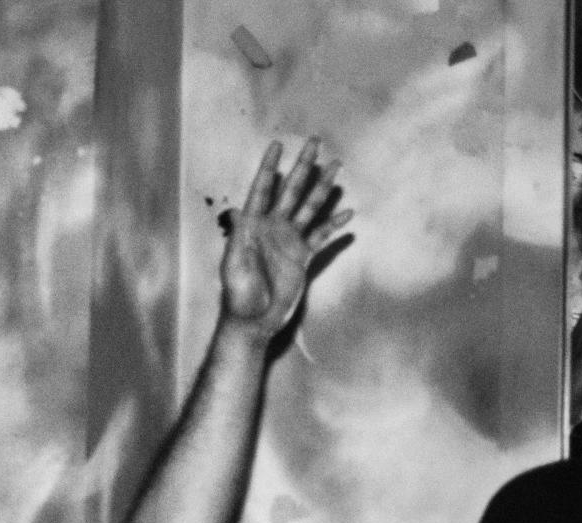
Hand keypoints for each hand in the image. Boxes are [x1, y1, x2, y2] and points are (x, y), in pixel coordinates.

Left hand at [219, 138, 351, 338]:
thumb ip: (238, 239)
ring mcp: (288, 241)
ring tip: (336, 165)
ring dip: (322, 187)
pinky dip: (333, 225)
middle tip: (315, 141)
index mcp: (253, 226)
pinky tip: (347, 213)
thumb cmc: (238, 296)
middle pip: (291, 190)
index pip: (262, 189)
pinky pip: (320, 236)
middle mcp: (272, 228)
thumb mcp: (234, 266)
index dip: (270, 167)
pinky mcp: (302, 257)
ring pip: (309, 207)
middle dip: (303, 166)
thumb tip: (239, 211)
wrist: (254, 322)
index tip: (278, 144)